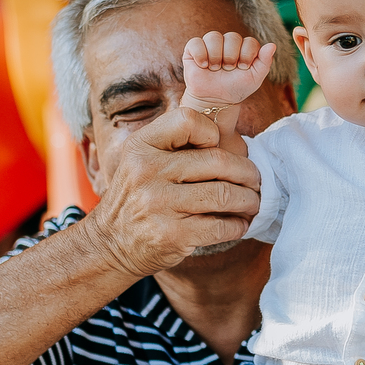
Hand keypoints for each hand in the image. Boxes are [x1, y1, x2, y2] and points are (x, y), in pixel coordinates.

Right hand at [84, 105, 263, 272]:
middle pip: (218, 161)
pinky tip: (240, 224)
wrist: (109, 243)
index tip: (218, 148)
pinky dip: (238, 225)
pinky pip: (221, 226)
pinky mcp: (172, 235)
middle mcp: (147, 171)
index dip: (211, 132)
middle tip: (256, 180)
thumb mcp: (140, 160)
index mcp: (141, 146)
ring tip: (253, 202)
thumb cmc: (136, 197)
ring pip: (225, 195)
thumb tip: (230, 137)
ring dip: (249, 200)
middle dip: (247, 172)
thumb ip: (173, 144)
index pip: (188, 121)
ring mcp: (159, 204)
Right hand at [182, 32, 276, 108]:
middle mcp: (227, 42)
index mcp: (244, 47)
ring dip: (216, 56)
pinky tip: (203, 66)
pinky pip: (196, 42)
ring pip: (214, 36)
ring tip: (215, 69)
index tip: (242, 69)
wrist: (215, 100)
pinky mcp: (193, 49)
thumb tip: (272, 45)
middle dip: (231, 57)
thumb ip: (265, 62)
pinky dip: (201, 55)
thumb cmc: (236, 88)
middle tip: (228, 70)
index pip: (249, 41)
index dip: (246, 56)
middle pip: (232, 37)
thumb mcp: (255, 78)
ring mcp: (210, 44)